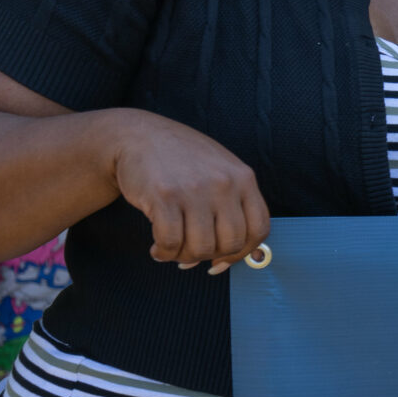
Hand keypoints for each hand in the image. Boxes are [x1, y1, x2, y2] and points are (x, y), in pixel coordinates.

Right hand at [108, 113, 270, 271]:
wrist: (138, 135)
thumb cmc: (182, 159)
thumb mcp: (220, 171)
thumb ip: (231, 208)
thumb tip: (223, 261)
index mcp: (244, 178)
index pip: (259, 229)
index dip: (243, 252)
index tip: (223, 258)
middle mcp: (223, 183)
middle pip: (230, 243)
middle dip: (210, 256)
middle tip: (191, 251)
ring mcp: (194, 189)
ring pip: (201, 247)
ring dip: (184, 257)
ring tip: (172, 250)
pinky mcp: (164, 196)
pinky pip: (171, 242)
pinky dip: (164, 253)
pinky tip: (158, 248)